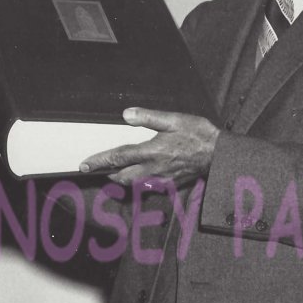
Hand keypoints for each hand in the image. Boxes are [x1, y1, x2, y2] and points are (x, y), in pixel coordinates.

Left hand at [79, 108, 219, 187]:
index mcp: (151, 151)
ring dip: (121, 179)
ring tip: (115, 173)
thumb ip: (148, 117)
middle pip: (122, 176)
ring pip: (133, 184)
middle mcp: (153, 168)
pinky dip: (139, 183)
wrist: (218, 154)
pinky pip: (149, 187)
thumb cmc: (198, 134)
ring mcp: (162, 179)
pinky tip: (140, 177)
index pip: (118, 157)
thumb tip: (127, 114)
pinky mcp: (171, 185)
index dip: (99, 161)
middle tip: (98, 169)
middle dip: (107, 174)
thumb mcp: (174, 119)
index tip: (84, 164)